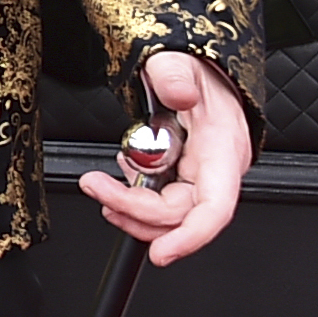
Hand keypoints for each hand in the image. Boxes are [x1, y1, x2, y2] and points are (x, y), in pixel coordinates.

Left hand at [79, 50, 249, 265]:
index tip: (161, 254)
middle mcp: (217, 171)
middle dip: (134, 210)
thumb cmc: (197, 71)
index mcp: (223, 149)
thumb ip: (175, 75)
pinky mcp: (184, 177)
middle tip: (94, 187)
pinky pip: (162, 200)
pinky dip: (136, 197)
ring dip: (131, 208)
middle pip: (180, 214)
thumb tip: (179, 92)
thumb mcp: (179, 62)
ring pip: (168, 213)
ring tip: (100, 188)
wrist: (198, 71)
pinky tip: (121, 178)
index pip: (215, 208)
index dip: (191, 237)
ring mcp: (201, 176)